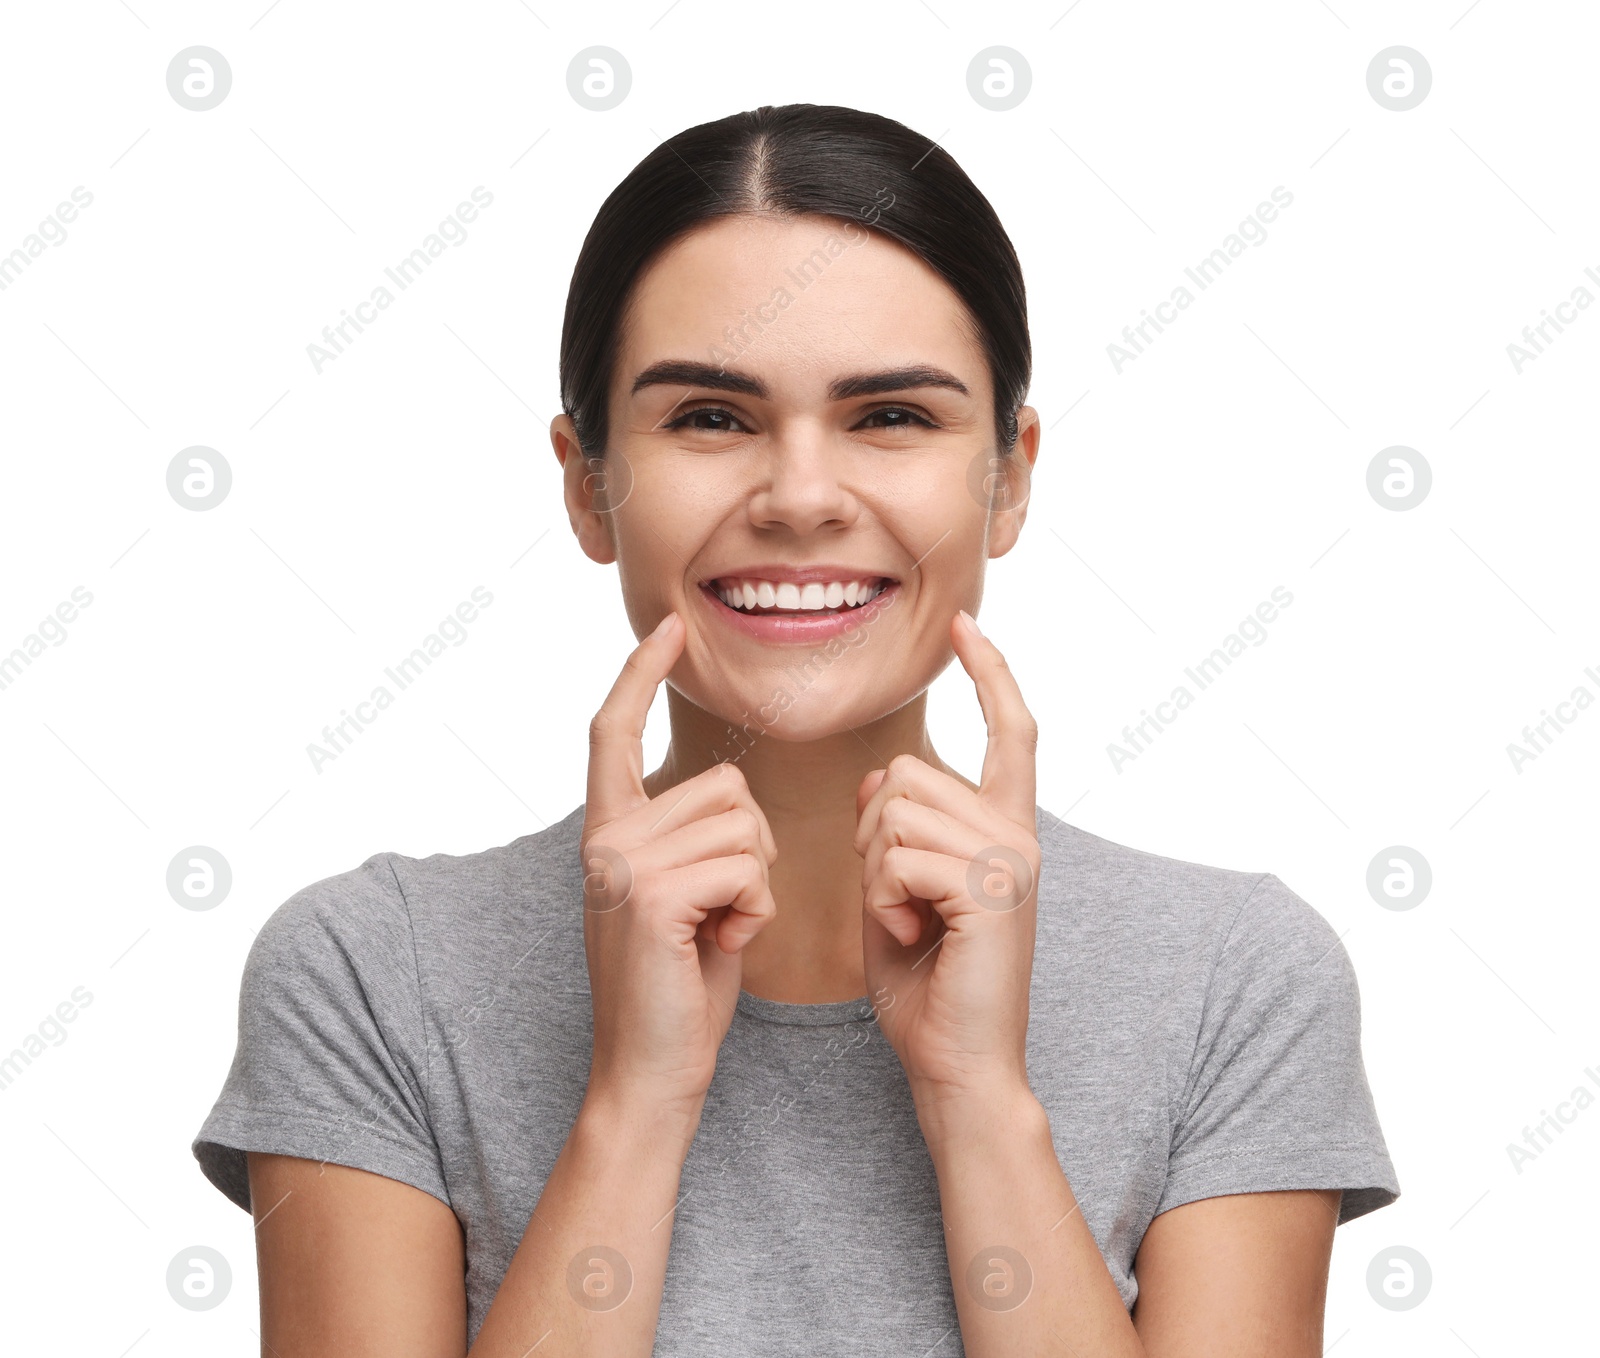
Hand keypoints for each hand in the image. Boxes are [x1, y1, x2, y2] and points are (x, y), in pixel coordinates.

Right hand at [580, 611, 779, 1115]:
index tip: (669, 629)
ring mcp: (623, 862)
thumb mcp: (684, 897)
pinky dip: (756, 909)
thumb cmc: (680, 988)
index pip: (612, 730)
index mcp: (609, 831)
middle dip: (754, 850)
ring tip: (719, 931)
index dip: (639, 674)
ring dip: (757, 884)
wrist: (651, 1072)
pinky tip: (724, 944)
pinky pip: (747, 865)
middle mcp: (606, 836)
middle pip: (727, 787)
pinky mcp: (653, 895)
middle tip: (723, 913)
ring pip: (745, 825)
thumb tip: (732, 795)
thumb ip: (691, 840)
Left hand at [853, 609, 1040, 1113]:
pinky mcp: (993, 888)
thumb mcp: (894, 894)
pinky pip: (899, 855)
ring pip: (895, 811)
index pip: (1011, 729)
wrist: (956, 1064)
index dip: (989, 672)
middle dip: (871, 835)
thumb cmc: (925, 987)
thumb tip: (880, 779)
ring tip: (905, 923)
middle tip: (895, 901)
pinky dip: (882, 900)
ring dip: (874, 873)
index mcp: (1005, 828)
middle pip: (906, 774)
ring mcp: (1013, 857)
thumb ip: (892, 835)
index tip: (963, 624)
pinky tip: (908, 936)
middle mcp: (1020, 833)